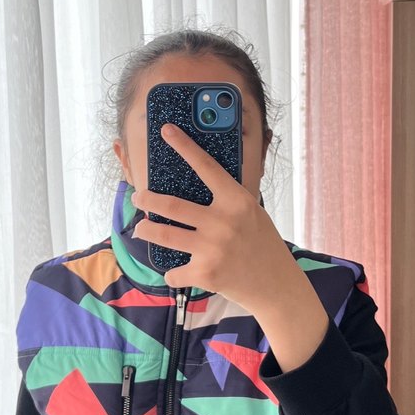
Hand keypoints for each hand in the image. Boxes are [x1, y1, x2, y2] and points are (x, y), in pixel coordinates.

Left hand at [130, 123, 328, 370]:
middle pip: (171, 205)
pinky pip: (174, 270)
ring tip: (141, 227)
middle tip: (137, 196)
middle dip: (147, 199)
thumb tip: (191, 187)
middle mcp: (223, 222)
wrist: (276, 285)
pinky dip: (172, 271)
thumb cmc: (262, 244)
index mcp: (237, 201)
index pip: (206, 167)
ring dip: (146, 230)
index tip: (166, 130)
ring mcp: (212, 248)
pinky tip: (177, 271)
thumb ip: (226, 201)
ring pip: (163, 234)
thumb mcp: (251, 213)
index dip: (184, 146)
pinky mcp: (205, 273)